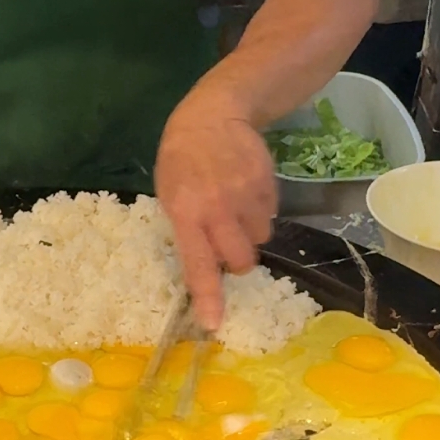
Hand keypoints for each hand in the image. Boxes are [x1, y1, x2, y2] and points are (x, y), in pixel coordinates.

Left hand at [155, 89, 277, 329]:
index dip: (208, 296)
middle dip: (236, 261)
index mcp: (185, 213)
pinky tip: (245, 189)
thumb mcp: (169, 193)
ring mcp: (245, 197)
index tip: (213, 324)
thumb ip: (186, 228)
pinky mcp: (267, 186)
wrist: (213, 115)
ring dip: (249, 232)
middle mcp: (217, 209)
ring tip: (234, 206)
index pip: (198, 264)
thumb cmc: (181, 159)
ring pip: (260, 239)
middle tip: (226, 243)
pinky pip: (270, 215)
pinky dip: (259, 210)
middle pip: (240, 261)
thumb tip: (204, 266)